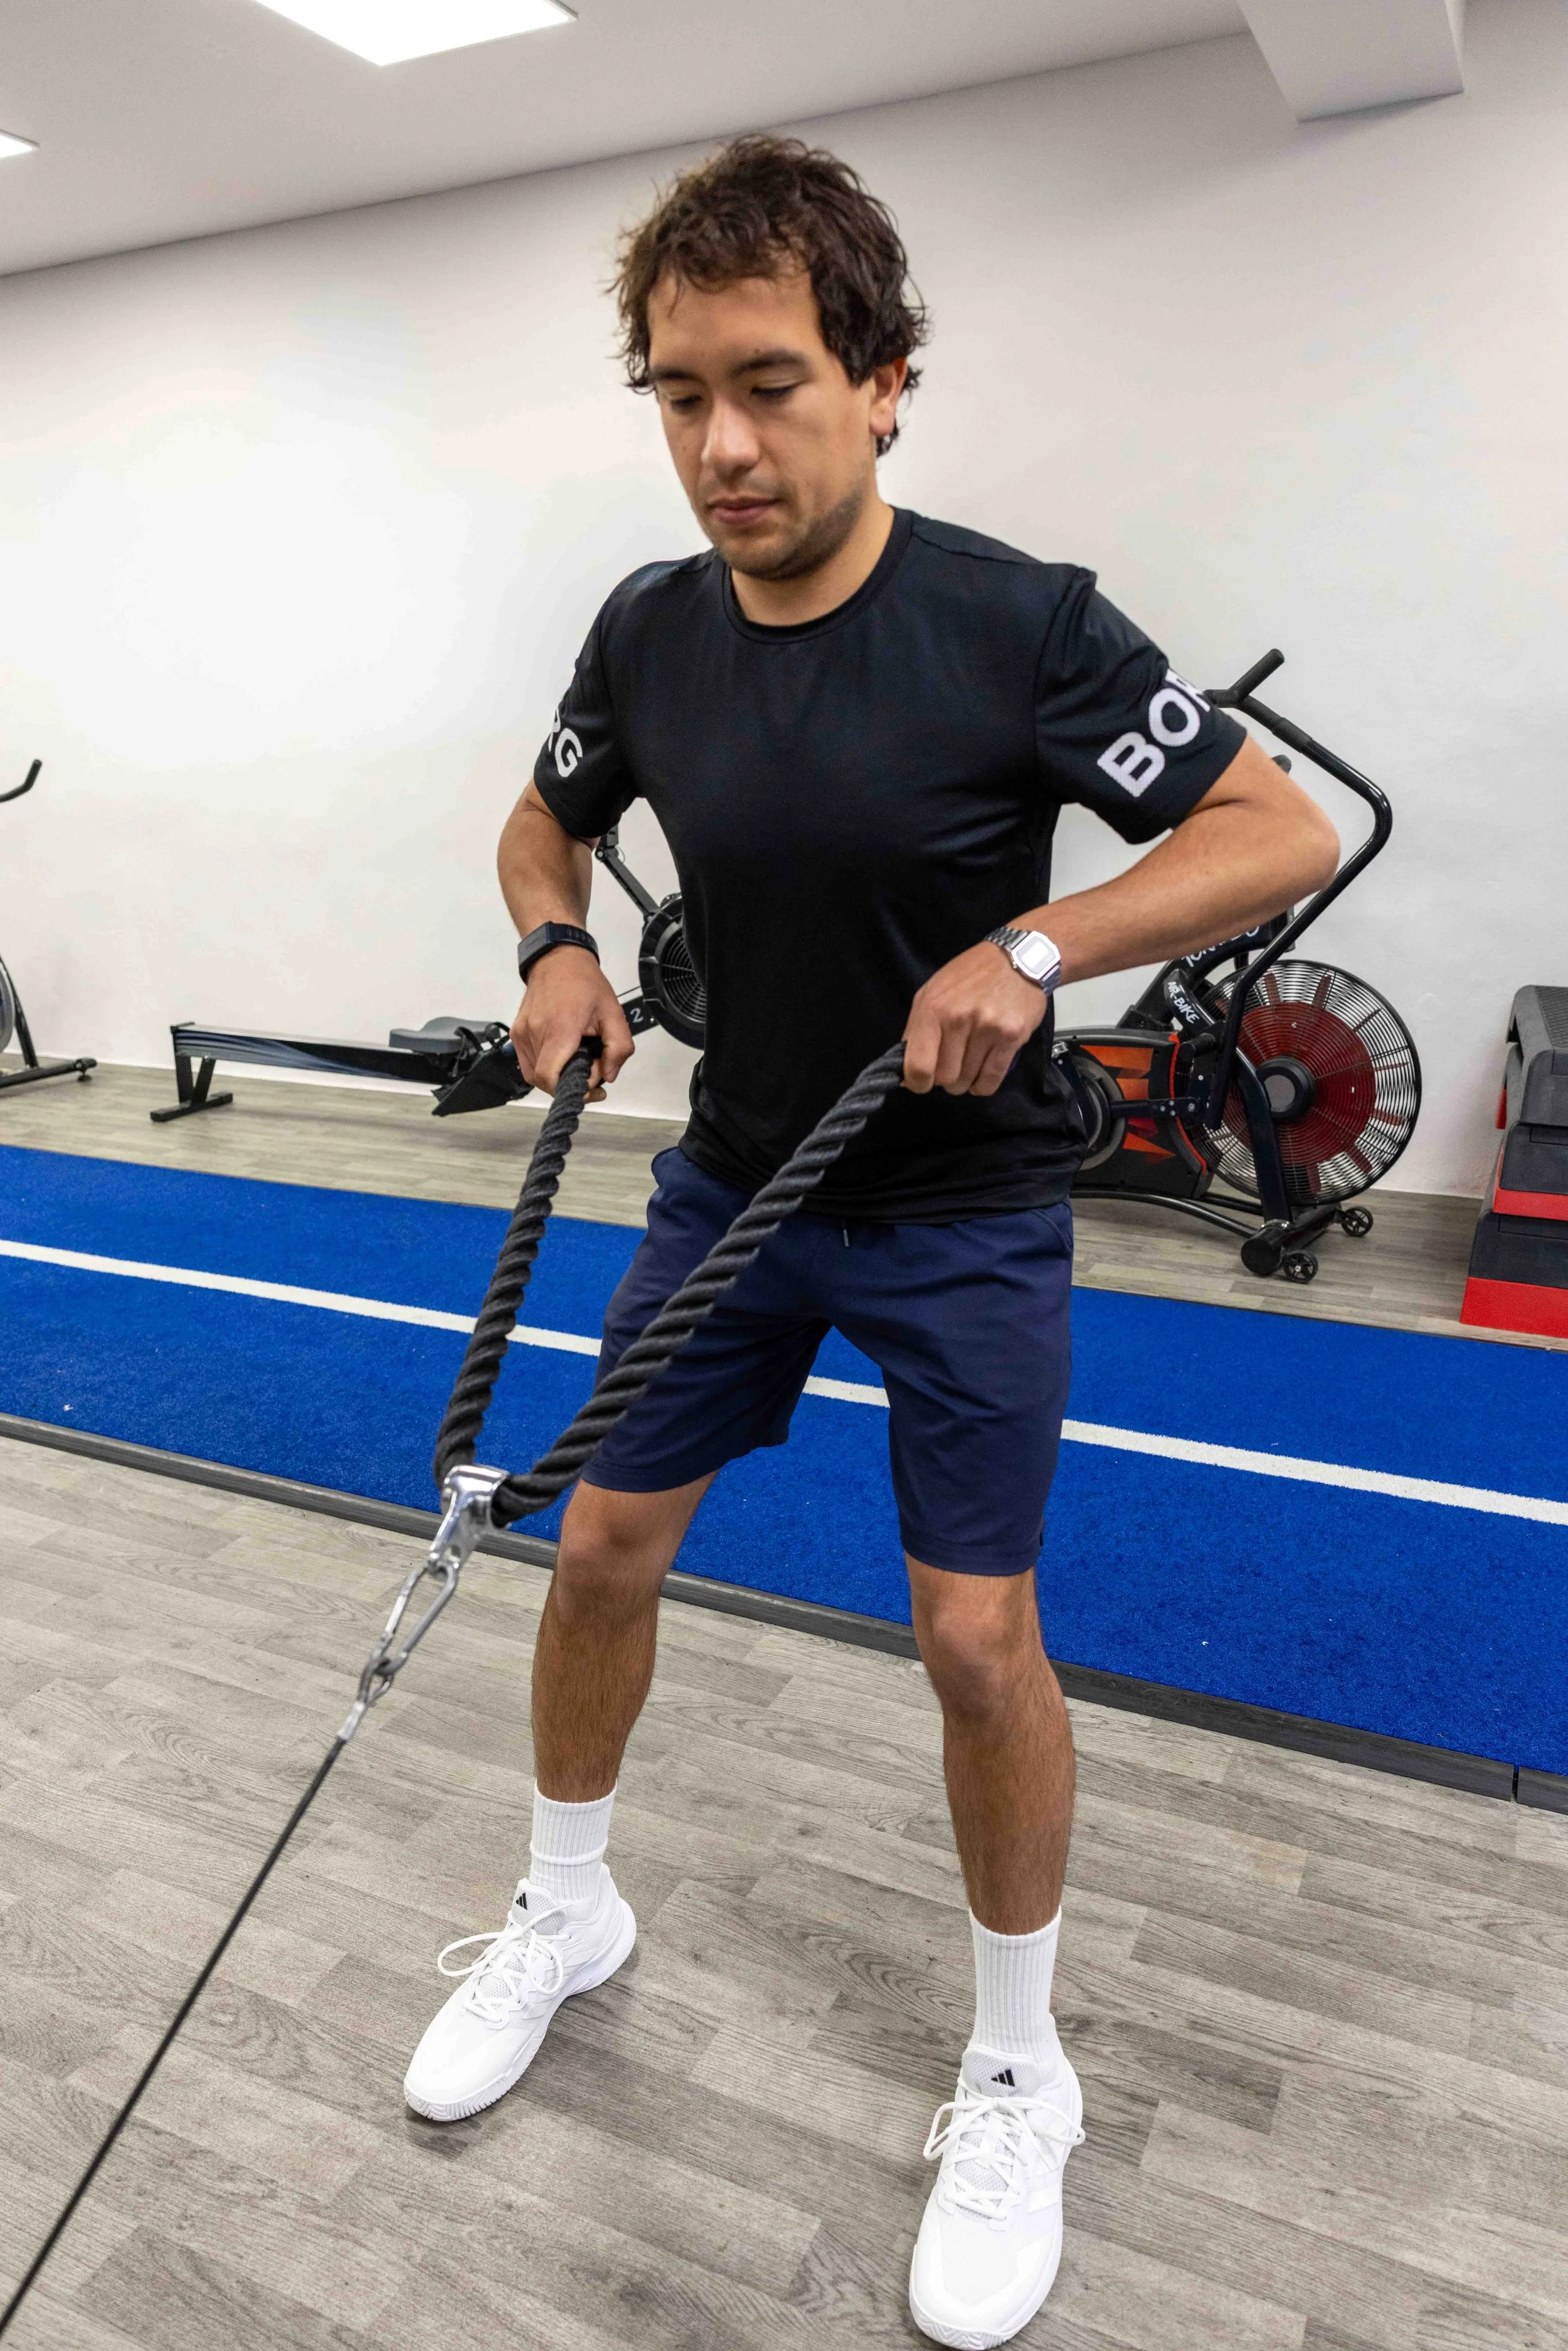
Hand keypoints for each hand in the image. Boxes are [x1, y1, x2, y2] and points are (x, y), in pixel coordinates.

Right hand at [512, 948, 633, 1101]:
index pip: (550, 1078)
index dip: (571, 1090)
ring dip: (558, 1076)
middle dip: (569, 1083)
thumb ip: (618, 1049)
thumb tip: (608, 1075)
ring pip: (535, 1075)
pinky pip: (528, 1063)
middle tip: (590, 1070)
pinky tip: (562, 1054)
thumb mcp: (614, 1013)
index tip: (591, 1085)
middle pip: (546, 1081)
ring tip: (576, 1058)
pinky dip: (546, 1067)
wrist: (558, 960)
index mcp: (559, 1029)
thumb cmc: (584, 983)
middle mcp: (535, 1032)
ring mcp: (522, 1033)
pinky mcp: (517, 1033)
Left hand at [902, 942, 1046, 1096]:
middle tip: (951, 1066)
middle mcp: (959, 1019)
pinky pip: (991, 1080)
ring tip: (968, 1065)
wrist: (1017, 958)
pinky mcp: (1012, 1037)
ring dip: (965, 1081)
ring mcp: (988, 1028)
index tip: (922, 1082)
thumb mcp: (931, 993)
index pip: (919, 1066)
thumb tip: (905, 1074)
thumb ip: (914, 1032)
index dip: (917, 1083)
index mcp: (933, 1008)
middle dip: (945, 1080)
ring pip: (968, 1081)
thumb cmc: (968, 977)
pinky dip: (983, 1085)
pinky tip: (981, 1075)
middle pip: (945, 1078)